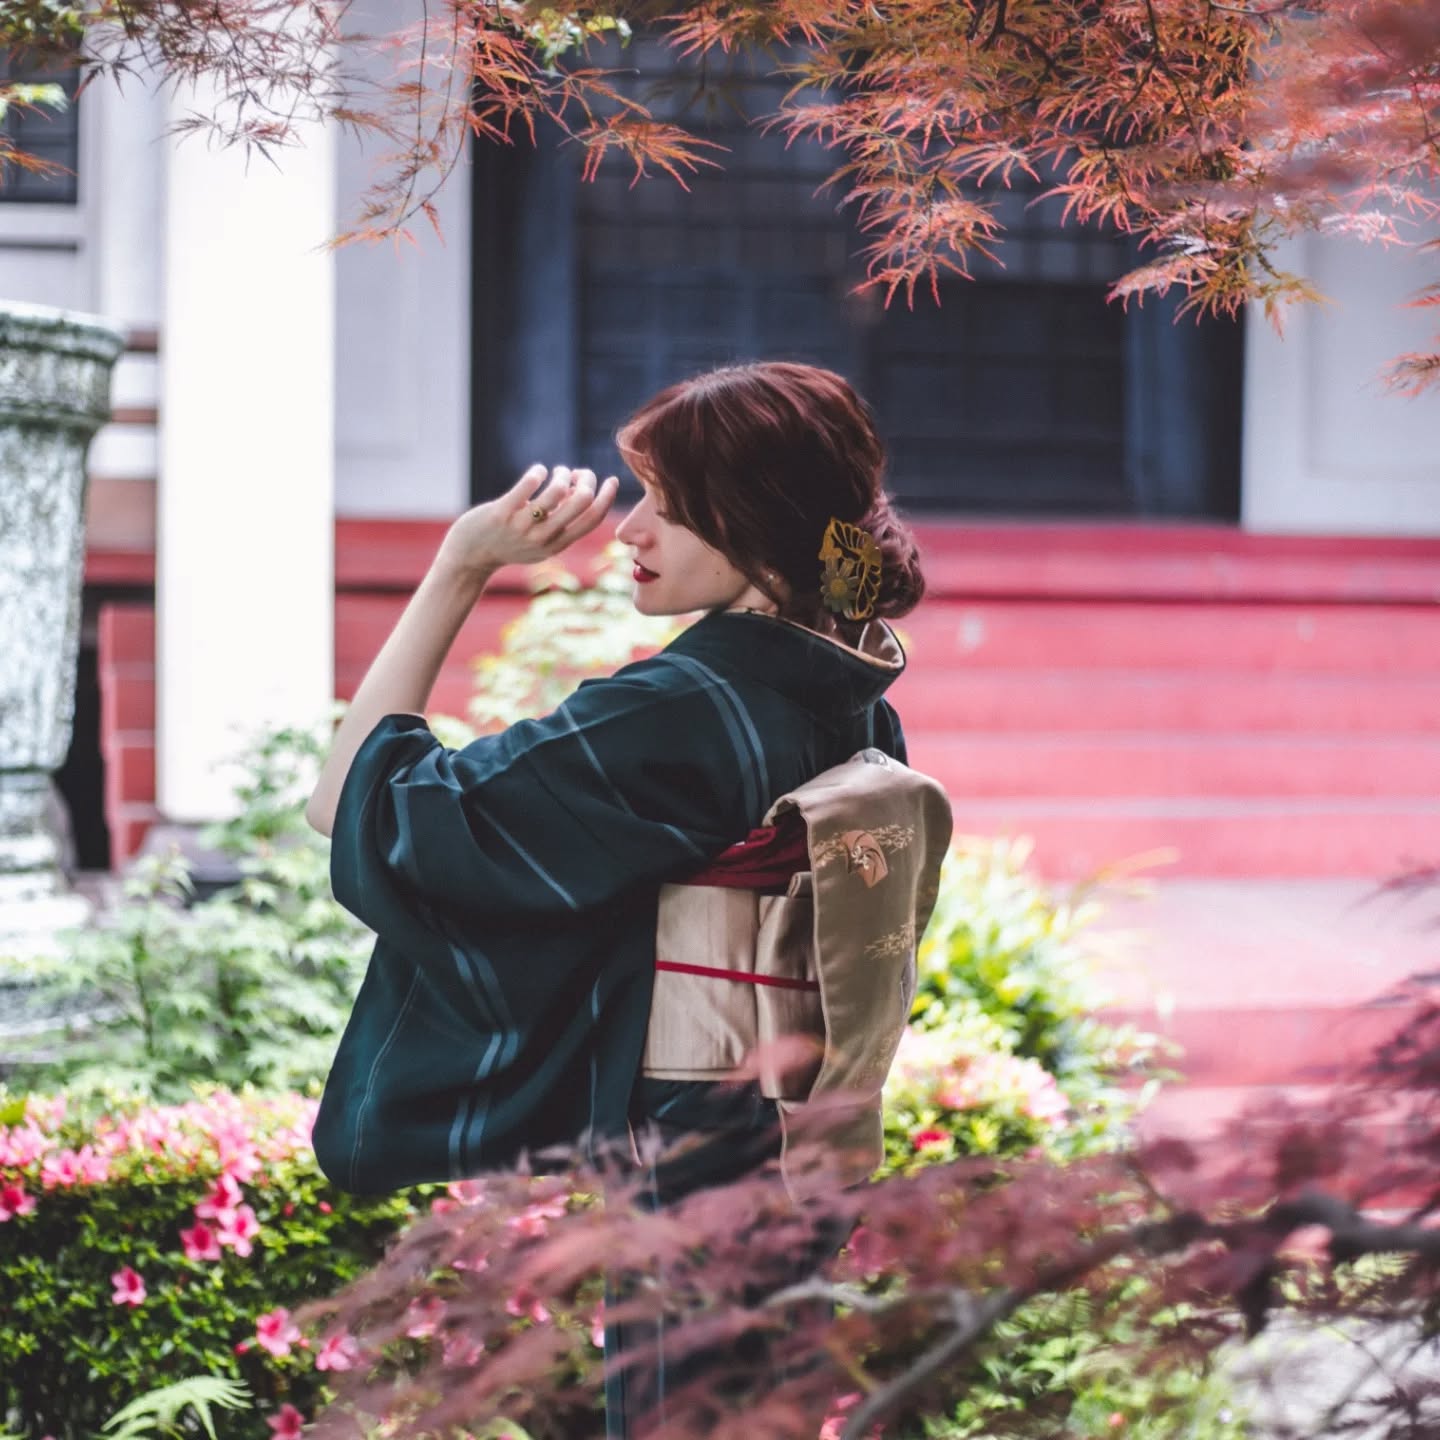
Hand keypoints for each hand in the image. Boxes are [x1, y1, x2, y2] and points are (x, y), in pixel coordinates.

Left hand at [436, 464, 619, 577]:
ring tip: (557, 471)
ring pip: (558, 491)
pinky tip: (538, 471)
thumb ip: (560, 524)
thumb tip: (579, 491)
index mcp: (557, 545)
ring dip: (563, 473)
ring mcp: (522, 526)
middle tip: (578, 473)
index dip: (606, 498)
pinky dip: (538, 472)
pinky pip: (528, 486)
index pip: (592, 520)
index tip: (610, 480)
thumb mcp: (539, 542)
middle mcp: (543, 538)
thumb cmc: (507, 543)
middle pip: (581, 502)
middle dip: (587, 480)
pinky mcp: (502, 513)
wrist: (469, 556)